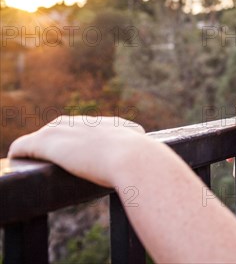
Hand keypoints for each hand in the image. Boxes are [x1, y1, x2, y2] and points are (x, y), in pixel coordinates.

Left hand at [8, 115, 145, 187]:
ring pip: (43, 136)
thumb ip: (153, 159)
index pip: (90, 128)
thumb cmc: (148, 164)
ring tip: (32, 163)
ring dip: (37, 149)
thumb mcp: (154, 159)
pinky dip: (19, 154)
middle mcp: (88, 123)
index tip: (80, 156)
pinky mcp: (47, 142)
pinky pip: (23, 146)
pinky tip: (17, 164)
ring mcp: (66, 130)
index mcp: (113, 125)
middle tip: (53, 162)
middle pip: (63, 127)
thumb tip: (164, 168)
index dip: (82, 142)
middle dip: (56, 142)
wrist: (135, 159)